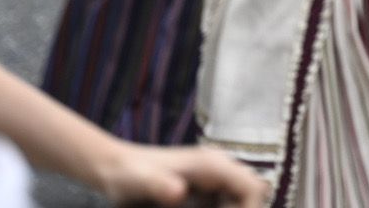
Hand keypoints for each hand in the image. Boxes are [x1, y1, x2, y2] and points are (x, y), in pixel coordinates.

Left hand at [95, 141, 266, 206]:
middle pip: (252, 194)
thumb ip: (158, 185)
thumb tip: (179, 192)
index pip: (252, 187)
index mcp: (212, 165)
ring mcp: (214, 180)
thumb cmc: (128, 174)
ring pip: (240, 199)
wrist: (116, 168)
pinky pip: (226, 203)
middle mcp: (219, 169)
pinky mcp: (206, 190)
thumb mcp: (140, 182)